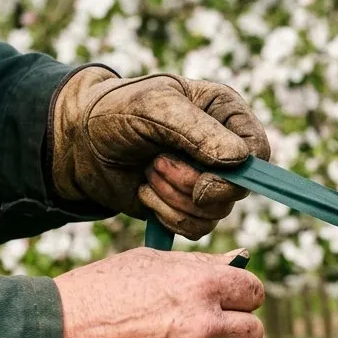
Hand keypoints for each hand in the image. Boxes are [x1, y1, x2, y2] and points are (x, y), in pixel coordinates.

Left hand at [48, 65, 271, 238]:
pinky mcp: (187, 207)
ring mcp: (207, 180)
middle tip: (156, 163)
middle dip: (192, 184)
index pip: (258, 151)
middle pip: (238, 189)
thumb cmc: (116, 112)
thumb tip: (239, 159)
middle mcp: (223, 148)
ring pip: (215, 213)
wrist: (78, 143)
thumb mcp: (155, 108)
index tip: (205, 175)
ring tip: (147, 172)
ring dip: (173, 197)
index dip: (238, 171)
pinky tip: (145, 192)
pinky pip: (196, 229)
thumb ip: (199, 132)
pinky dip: (166, 215)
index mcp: (225, 114)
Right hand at [53, 248, 264, 337]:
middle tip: (198, 329)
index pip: (254, 293)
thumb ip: (201, 264)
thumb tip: (242, 258)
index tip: (223, 302)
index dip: (239, 297)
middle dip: (230, 330)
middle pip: (251, 333)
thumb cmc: (97, 293)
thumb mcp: (148, 263)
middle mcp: (205, 325)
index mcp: (202, 285)